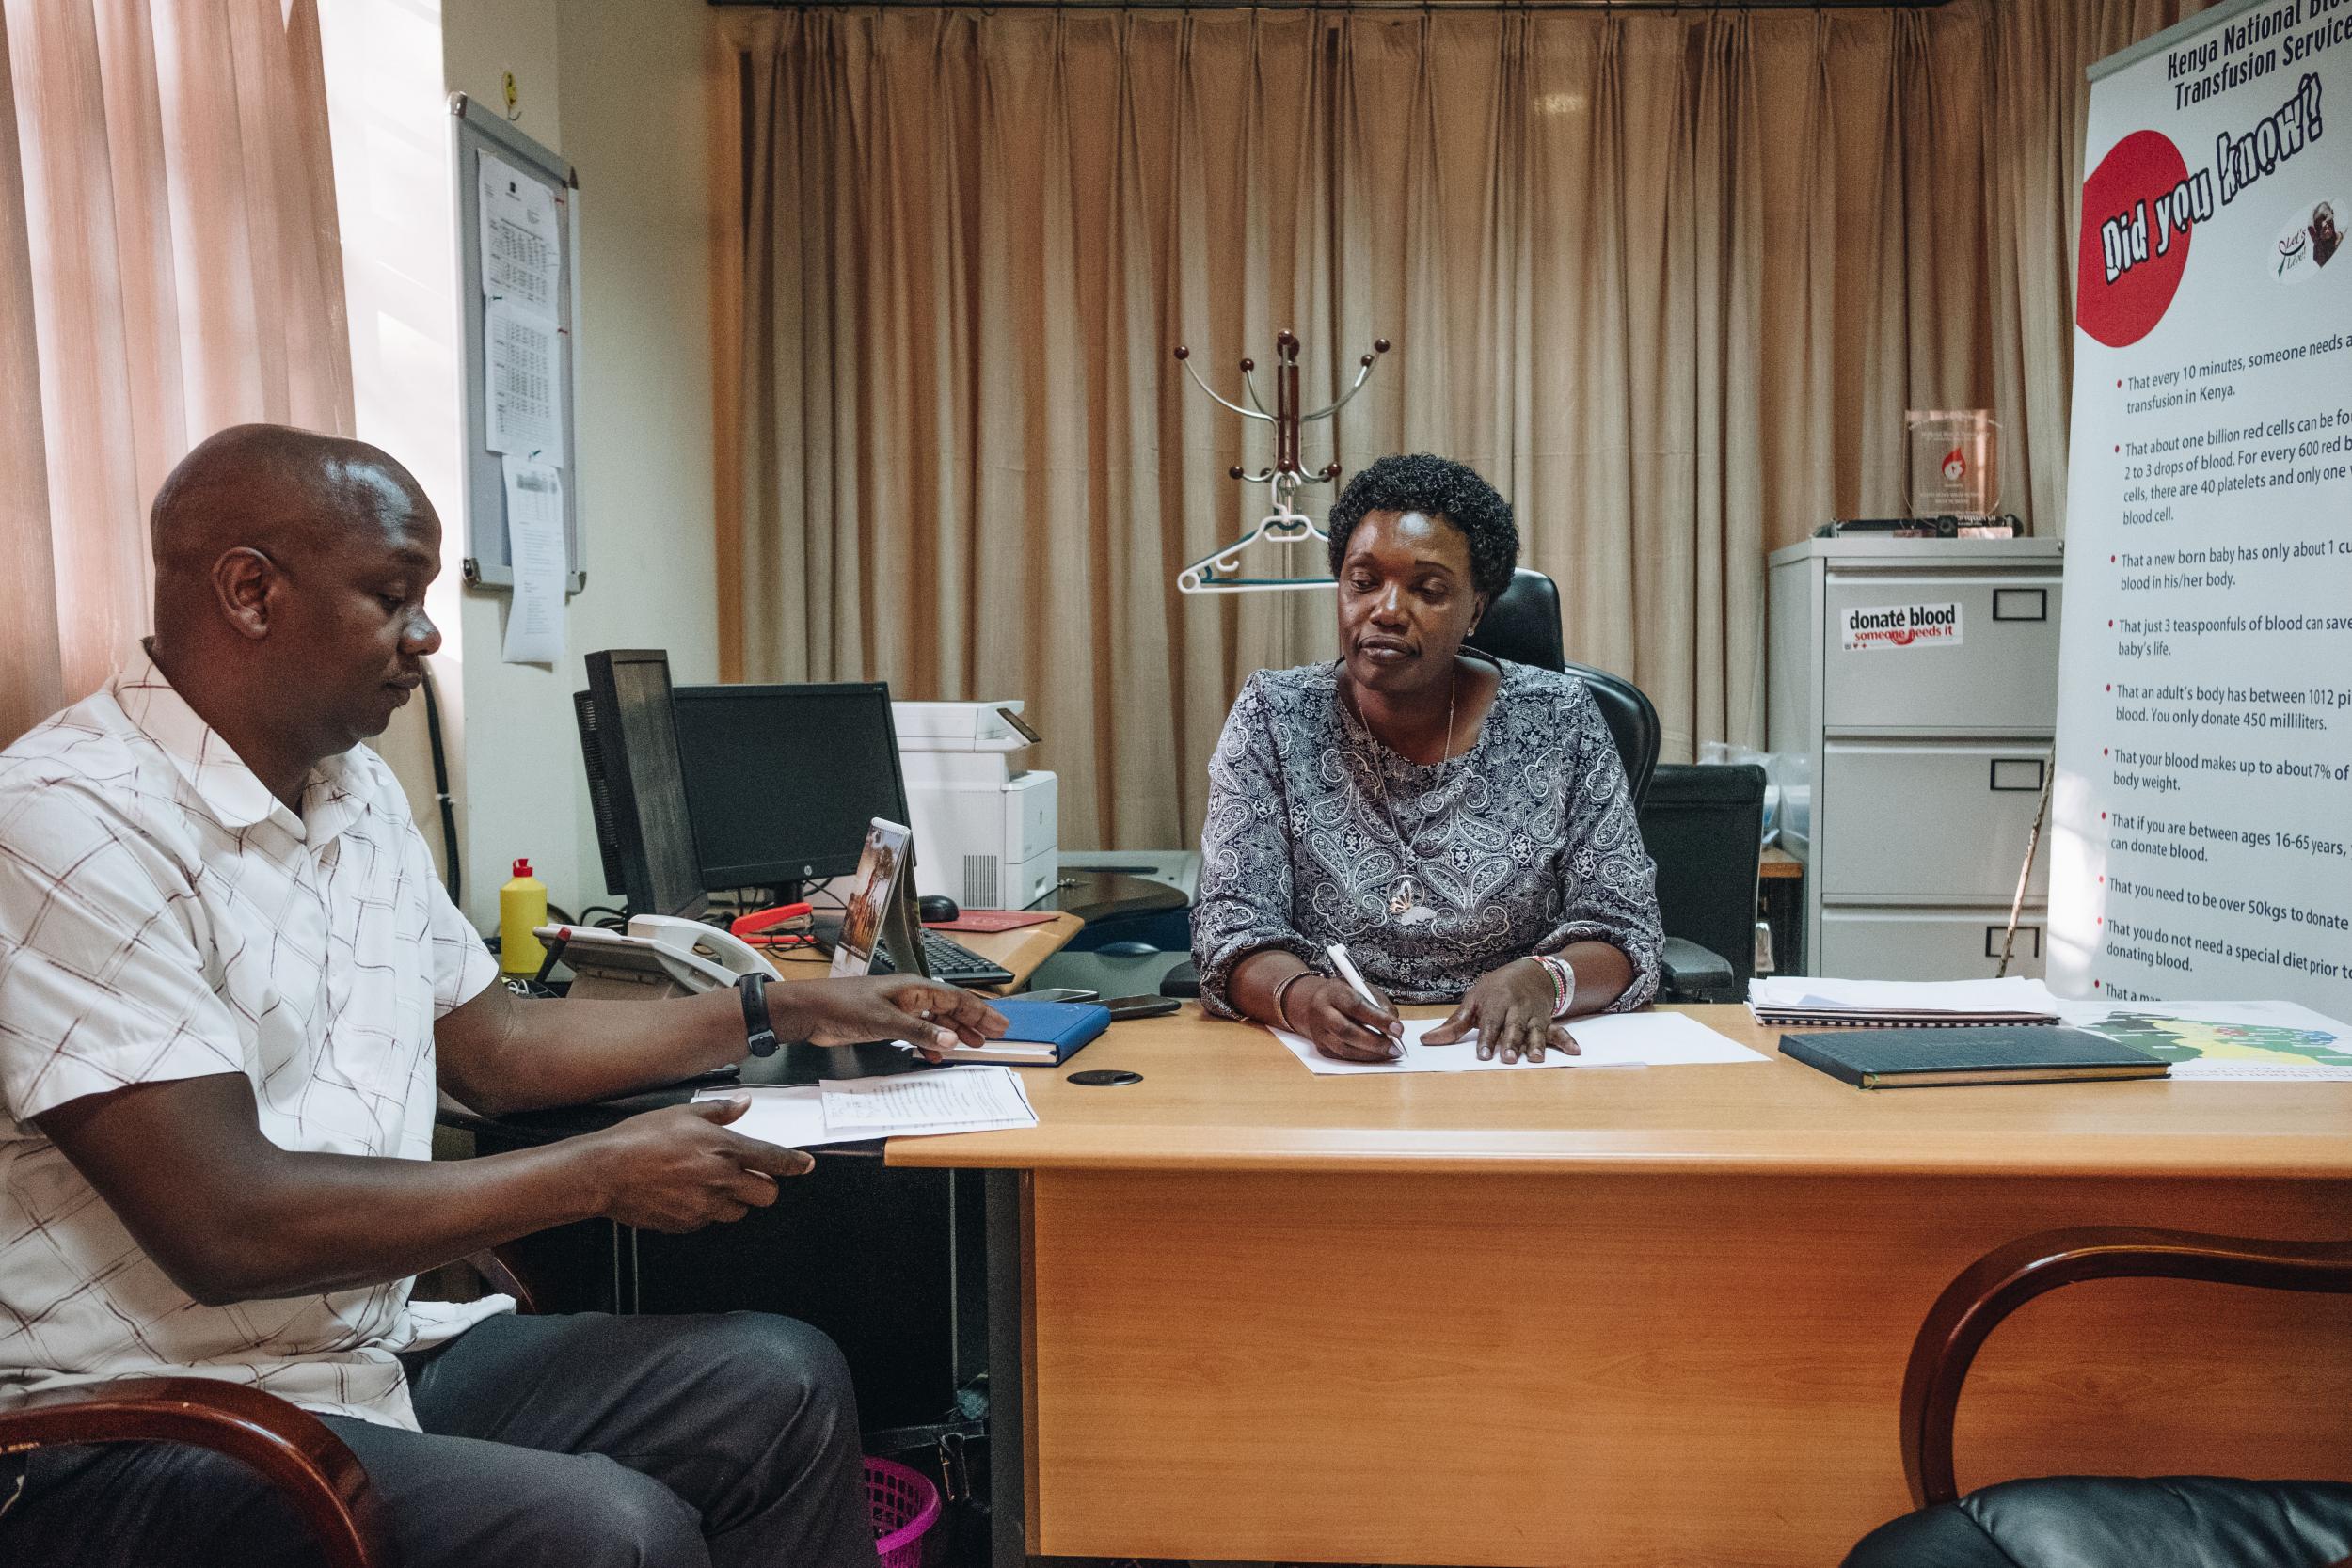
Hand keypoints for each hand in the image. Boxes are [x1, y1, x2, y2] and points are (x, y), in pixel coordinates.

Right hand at [581, 1098, 813, 1233]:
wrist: (606, 1171)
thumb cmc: (640, 1138)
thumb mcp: (683, 1114)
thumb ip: (721, 1111)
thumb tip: (744, 1104)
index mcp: (725, 1149)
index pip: (775, 1160)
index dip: (796, 1164)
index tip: (806, 1164)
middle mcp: (721, 1180)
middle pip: (767, 1194)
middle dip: (764, 1185)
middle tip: (750, 1176)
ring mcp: (705, 1206)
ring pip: (739, 1211)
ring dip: (735, 1200)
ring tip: (712, 1184)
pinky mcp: (687, 1224)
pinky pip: (709, 1221)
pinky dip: (706, 1211)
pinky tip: (687, 1195)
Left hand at [782, 975, 1008, 1054]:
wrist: (812, 1011)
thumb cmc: (843, 1006)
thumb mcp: (885, 1021)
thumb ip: (920, 1030)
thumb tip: (950, 1038)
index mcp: (914, 988)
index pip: (956, 999)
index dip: (980, 1012)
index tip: (999, 1024)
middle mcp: (910, 996)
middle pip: (950, 1007)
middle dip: (974, 1021)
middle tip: (994, 1034)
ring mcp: (899, 1009)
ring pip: (936, 1019)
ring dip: (955, 1032)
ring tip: (972, 1044)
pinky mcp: (887, 1022)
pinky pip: (918, 1030)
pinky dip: (930, 1041)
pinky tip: (934, 1054)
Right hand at [1290, 975, 1403, 1062]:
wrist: (1313, 1004)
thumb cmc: (1344, 995)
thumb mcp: (1361, 988)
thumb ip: (1379, 1003)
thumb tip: (1394, 1026)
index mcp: (1333, 993)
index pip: (1356, 1007)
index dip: (1379, 1019)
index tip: (1398, 1028)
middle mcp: (1322, 1013)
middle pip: (1347, 1031)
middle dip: (1375, 1042)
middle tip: (1396, 1047)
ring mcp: (1319, 1033)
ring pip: (1345, 1048)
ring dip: (1371, 1054)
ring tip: (1390, 1053)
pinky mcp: (1321, 1047)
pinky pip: (1344, 1057)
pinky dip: (1363, 1058)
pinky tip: (1377, 1055)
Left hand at [1421, 959, 1577, 1063]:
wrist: (1529, 972)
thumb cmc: (1494, 990)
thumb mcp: (1473, 1001)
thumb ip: (1453, 1025)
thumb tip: (1426, 1041)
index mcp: (1495, 1003)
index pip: (1489, 1023)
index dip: (1486, 1039)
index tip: (1482, 1055)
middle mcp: (1516, 1009)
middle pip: (1513, 1028)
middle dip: (1511, 1043)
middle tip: (1507, 1059)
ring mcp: (1534, 1015)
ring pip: (1535, 1031)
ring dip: (1537, 1045)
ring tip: (1536, 1059)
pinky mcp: (1547, 1021)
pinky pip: (1560, 1031)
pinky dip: (1568, 1041)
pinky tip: (1575, 1052)